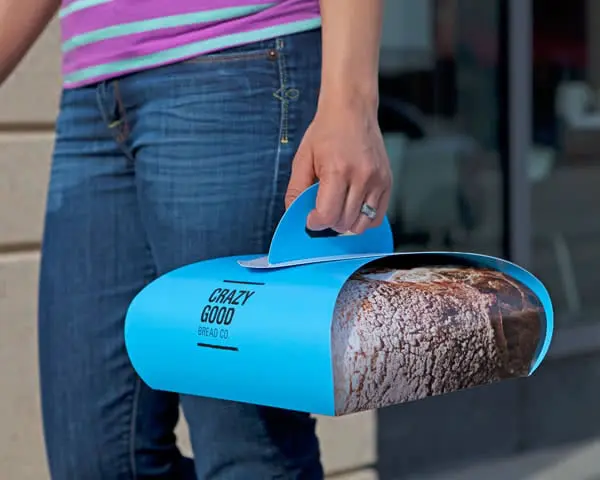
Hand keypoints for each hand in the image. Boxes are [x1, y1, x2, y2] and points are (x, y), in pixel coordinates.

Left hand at [285, 102, 391, 234]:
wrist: (352, 110)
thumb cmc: (326, 131)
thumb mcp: (302, 158)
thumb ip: (296, 189)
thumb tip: (293, 213)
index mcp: (337, 170)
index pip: (328, 215)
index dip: (316, 223)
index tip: (310, 218)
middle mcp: (361, 177)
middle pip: (345, 222)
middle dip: (329, 223)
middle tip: (322, 210)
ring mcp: (377, 180)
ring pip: (362, 224)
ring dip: (346, 224)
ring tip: (338, 209)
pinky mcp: (387, 182)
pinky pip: (377, 216)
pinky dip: (363, 219)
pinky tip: (353, 208)